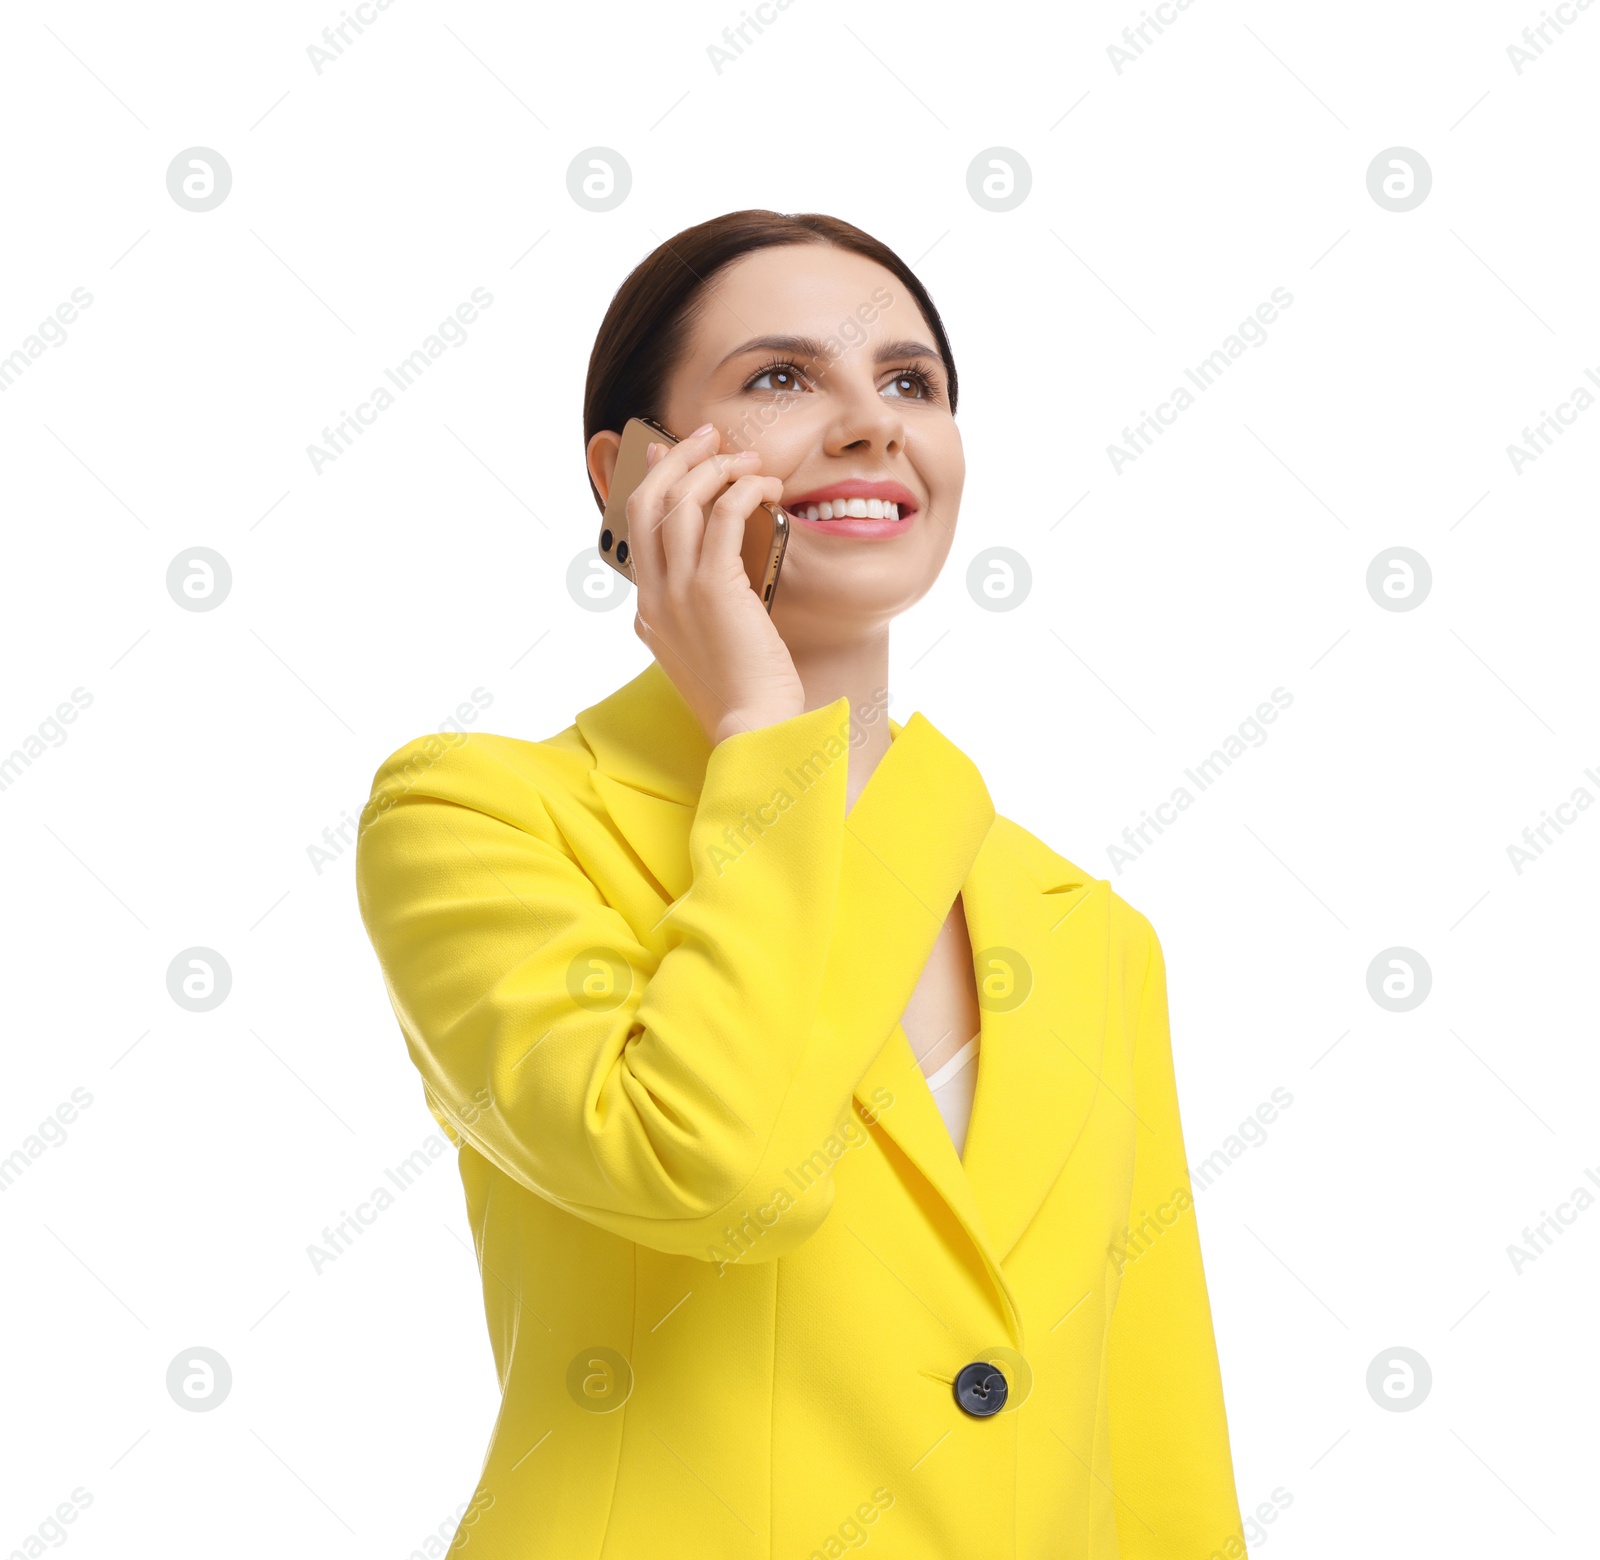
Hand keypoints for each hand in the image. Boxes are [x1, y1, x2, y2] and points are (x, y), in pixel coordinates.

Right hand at [626, 423, 805, 746]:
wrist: (754, 730)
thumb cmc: (746, 697)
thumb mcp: (711, 651)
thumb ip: (706, 611)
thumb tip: (727, 570)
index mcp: (649, 612)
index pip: (638, 529)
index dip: (655, 481)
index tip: (673, 454)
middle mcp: (655, 598)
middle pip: (649, 503)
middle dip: (678, 459)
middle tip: (709, 436)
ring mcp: (679, 593)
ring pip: (681, 502)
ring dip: (715, 468)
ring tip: (748, 459)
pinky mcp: (714, 590)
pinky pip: (721, 517)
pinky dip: (741, 490)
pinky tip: (764, 486)